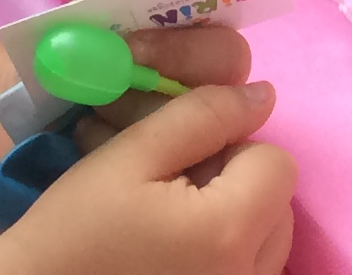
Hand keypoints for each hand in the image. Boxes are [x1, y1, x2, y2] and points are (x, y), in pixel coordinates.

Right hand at [0, 77, 291, 274]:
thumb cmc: (74, 227)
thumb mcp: (132, 154)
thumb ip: (202, 115)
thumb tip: (263, 95)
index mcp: (229, 232)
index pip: (275, 163)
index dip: (231, 147)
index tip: (182, 159)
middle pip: (277, 205)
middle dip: (236, 184)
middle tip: (172, 187)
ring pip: (267, 243)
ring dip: (234, 222)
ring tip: (170, 222)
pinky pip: (246, 273)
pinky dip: (223, 256)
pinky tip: (171, 253)